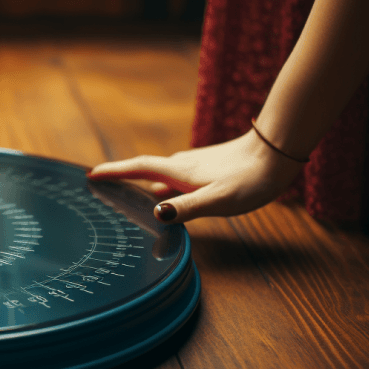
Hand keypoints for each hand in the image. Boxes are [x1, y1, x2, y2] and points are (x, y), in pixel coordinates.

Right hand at [87, 131, 304, 223]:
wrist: (277, 154)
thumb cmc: (249, 179)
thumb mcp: (218, 199)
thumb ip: (187, 207)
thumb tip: (156, 214)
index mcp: (179, 172)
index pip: (138, 169)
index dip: (114, 171)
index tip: (91, 174)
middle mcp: (183, 167)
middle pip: (145, 172)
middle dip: (122, 178)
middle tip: (101, 186)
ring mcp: (196, 168)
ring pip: (162, 177)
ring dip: (143, 184)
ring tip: (129, 197)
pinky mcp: (208, 171)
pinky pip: (177, 180)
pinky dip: (164, 188)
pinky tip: (170, 199)